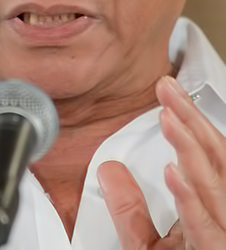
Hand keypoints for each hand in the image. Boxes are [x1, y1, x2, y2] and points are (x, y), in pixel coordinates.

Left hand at [98, 76, 225, 248]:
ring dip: (192, 150)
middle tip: (167, 90)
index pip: (207, 157)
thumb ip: (131, 210)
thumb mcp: (148, 245)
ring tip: (169, 118)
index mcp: (212, 211)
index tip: (165, 92)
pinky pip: (205, 228)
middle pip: (216, 162)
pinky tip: (175, 173)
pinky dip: (191, 200)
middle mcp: (223, 220)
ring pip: (215, 187)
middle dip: (192, 123)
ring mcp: (222, 237)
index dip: (189, 121)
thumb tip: (109, 172)